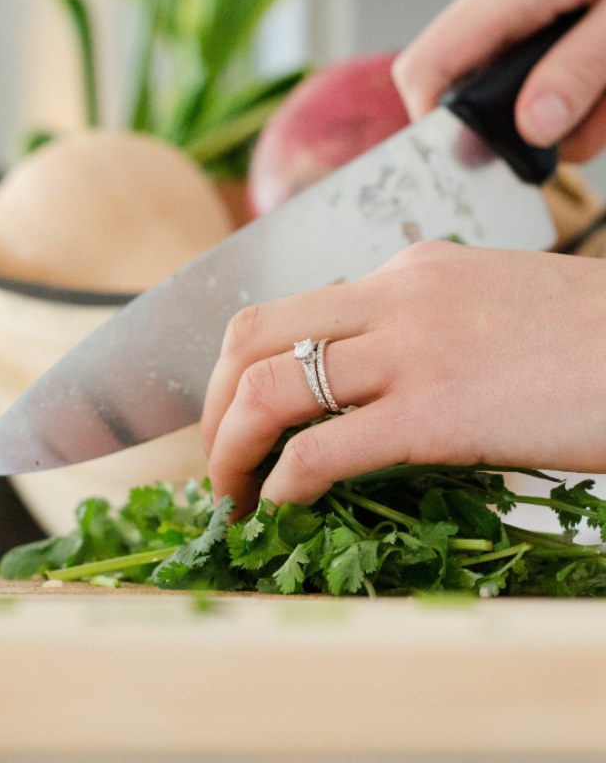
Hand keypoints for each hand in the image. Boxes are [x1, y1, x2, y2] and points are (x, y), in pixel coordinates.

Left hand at [201, 241, 605, 516]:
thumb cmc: (588, 340)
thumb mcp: (489, 306)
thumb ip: (420, 328)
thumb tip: (364, 381)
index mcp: (408, 271)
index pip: (290, 310)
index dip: (243, 369)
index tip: (237, 416)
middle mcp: (396, 297)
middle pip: (252, 337)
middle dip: (213, 404)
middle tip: (215, 458)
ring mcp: (415, 350)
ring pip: (270, 388)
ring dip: (230, 447)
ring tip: (229, 494)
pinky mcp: (439, 412)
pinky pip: (325, 448)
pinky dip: (284, 483)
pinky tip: (282, 508)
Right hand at [392, 0, 605, 160]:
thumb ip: (584, 66)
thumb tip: (532, 127)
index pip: (426, 69)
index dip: (435, 124)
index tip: (479, 159)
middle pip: (485, 84)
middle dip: (543, 118)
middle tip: (597, 116)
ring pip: (526, 73)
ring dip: (581, 97)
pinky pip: (551, 46)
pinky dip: (589, 65)